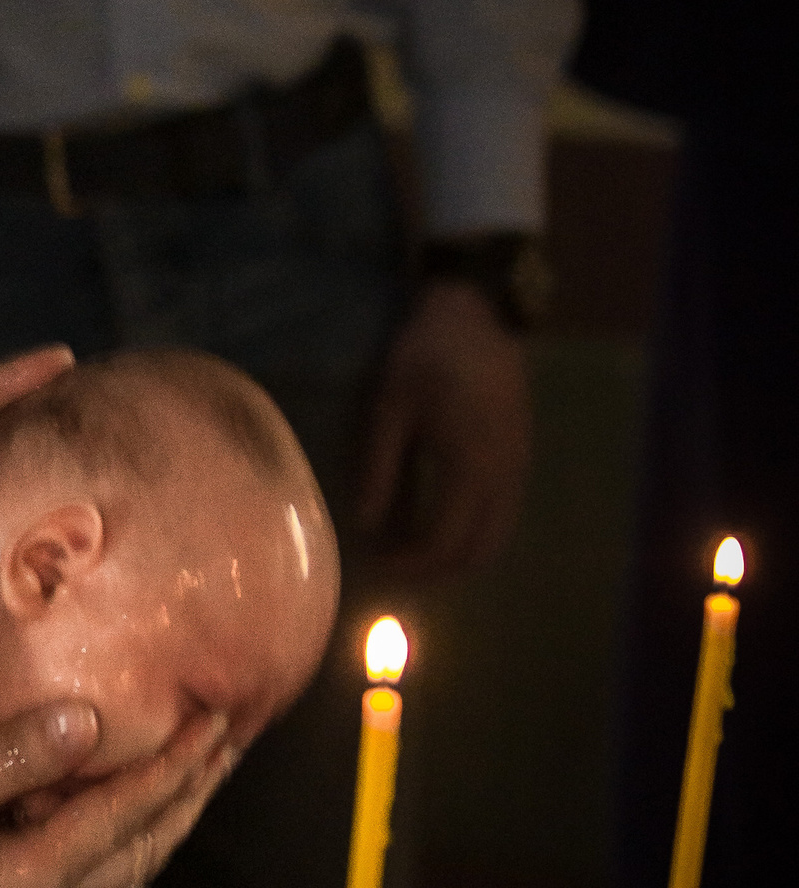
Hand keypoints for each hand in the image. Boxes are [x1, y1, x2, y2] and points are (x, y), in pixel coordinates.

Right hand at [0, 707, 236, 887]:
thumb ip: (8, 759)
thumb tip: (93, 721)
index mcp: (23, 884)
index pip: (123, 818)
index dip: (174, 768)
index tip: (215, 722)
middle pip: (140, 853)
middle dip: (189, 795)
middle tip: (230, 740)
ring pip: (119, 865)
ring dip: (161, 814)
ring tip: (196, 764)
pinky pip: (85, 863)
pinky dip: (120, 825)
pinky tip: (118, 793)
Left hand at [357, 280, 530, 583]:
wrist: (476, 315)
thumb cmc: (425, 355)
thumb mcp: (389, 408)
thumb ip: (379, 469)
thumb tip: (365, 525)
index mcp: (470, 465)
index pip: (444, 542)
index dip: (409, 565)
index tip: (373, 565)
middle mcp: (504, 475)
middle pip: (477, 552)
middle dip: (433, 571)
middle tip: (389, 568)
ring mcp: (519, 467)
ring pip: (496, 538)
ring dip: (455, 556)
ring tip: (408, 553)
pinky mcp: (521, 458)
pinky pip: (502, 515)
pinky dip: (472, 534)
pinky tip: (434, 525)